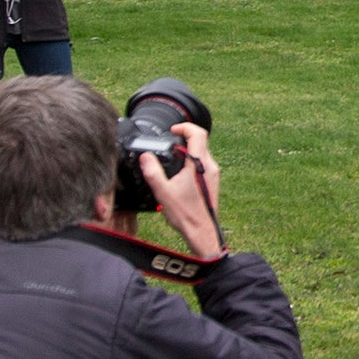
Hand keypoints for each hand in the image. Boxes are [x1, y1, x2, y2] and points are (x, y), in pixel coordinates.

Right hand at [140, 122, 222, 258]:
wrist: (201, 232)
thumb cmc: (186, 215)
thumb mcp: (163, 192)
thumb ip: (153, 172)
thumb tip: (145, 157)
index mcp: (199, 164)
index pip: (198, 133)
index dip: (184, 127)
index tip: (173, 130)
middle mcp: (210, 166)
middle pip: (200, 141)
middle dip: (183, 139)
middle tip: (168, 146)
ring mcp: (213, 174)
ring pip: (201, 153)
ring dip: (186, 152)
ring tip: (171, 162)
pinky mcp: (212, 182)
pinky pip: (202, 164)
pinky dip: (191, 162)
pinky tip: (179, 176)